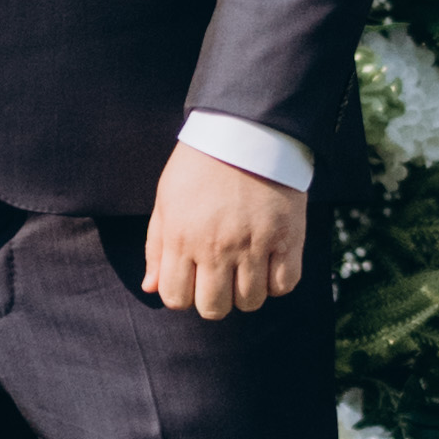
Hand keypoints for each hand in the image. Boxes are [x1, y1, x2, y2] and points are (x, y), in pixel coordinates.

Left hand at [141, 147, 303, 320]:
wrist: (246, 129)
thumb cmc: (199, 165)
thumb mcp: (166, 200)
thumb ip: (156, 247)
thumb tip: (150, 288)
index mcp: (182, 237)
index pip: (176, 298)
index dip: (182, 294)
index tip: (191, 278)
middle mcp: (217, 247)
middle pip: (214, 308)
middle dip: (214, 299)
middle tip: (220, 276)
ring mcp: (254, 244)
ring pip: (250, 301)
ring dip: (246, 291)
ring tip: (245, 267)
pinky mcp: (288, 238)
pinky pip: (284, 285)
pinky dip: (276, 282)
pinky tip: (269, 262)